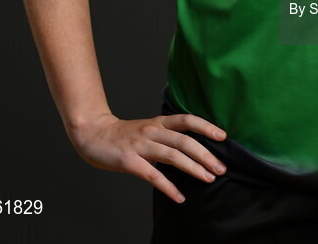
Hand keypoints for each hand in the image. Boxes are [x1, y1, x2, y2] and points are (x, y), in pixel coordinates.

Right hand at [68, 112, 227, 202]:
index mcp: (159, 122)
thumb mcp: (149, 129)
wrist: (94, 134)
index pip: (187, 120)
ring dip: (193, 168)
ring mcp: (141, 145)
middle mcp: (153, 130)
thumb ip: (167, 136)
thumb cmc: (124, 135)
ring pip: (173, 155)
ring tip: (208, 179)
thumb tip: (191, 149)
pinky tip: (179, 197)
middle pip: (184, 140)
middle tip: (221, 168)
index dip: (206, 127)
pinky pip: (152, 175)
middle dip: (205, 154)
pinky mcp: (130, 160)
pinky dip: (168, 186)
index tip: (223, 137)